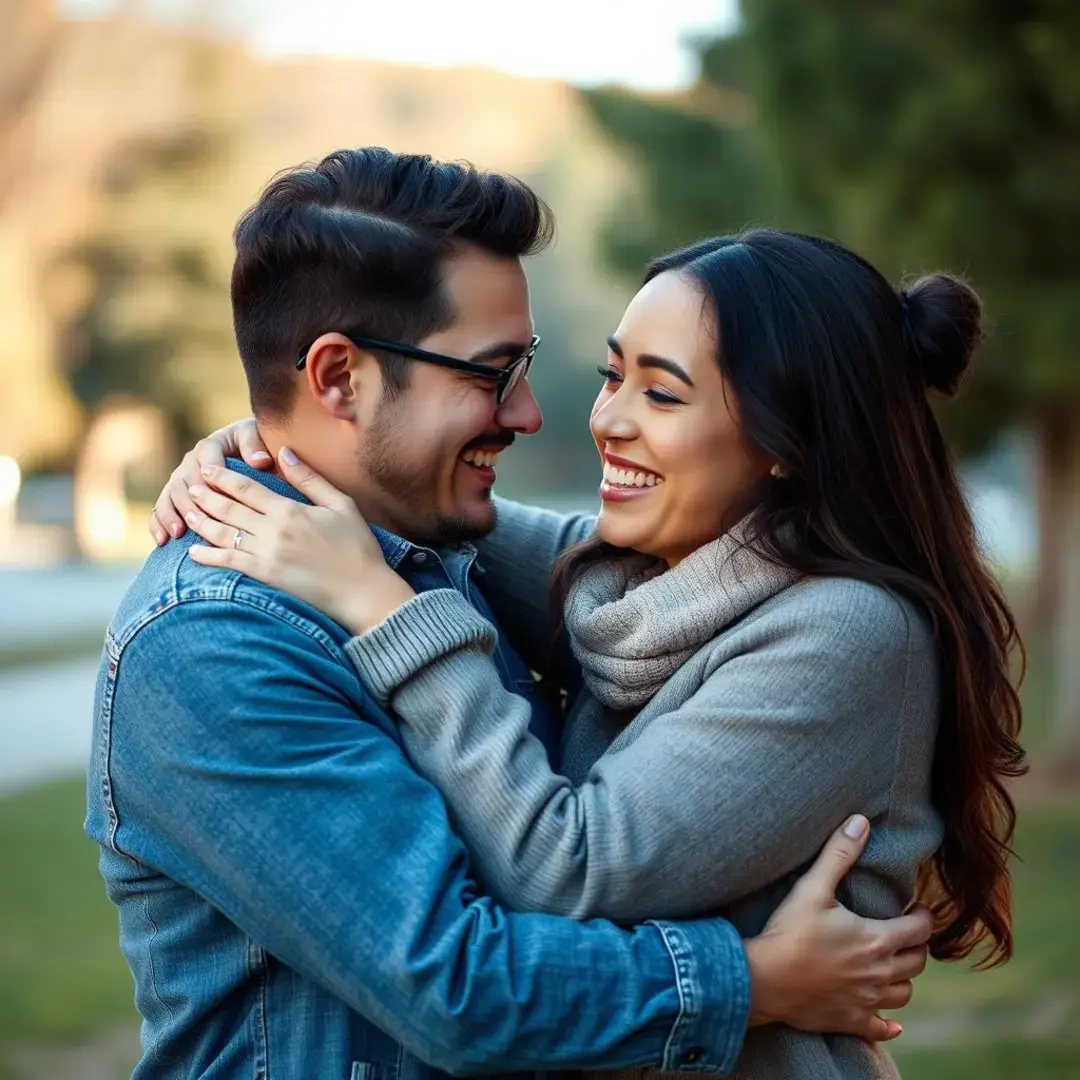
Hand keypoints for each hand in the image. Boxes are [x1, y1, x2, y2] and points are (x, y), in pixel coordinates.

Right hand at [149, 418, 269, 545]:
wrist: (243, 455)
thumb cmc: (252, 447)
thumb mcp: (254, 438)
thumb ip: (254, 444)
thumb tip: (260, 460)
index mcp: (210, 446)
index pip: (206, 458)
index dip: (210, 475)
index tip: (216, 491)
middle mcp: (190, 462)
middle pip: (184, 481)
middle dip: (189, 501)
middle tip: (198, 520)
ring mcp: (180, 479)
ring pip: (170, 496)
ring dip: (171, 515)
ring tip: (178, 533)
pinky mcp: (173, 496)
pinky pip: (161, 509)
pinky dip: (159, 524)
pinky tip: (162, 541)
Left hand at [184, 448, 415, 632]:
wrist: (364, 590)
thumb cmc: (357, 546)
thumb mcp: (341, 504)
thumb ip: (309, 478)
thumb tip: (285, 452)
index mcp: (290, 509)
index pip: (247, 488)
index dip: (223, 476)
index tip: (207, 468)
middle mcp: (274, 530)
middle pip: (229, 508)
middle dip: (206, 496)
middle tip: (189, 486)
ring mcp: (268, 554)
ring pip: (224, 534)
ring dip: (202, 522)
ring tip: (187, 512)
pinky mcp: (267, 576)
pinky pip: (230, 563)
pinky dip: (209, 557)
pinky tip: (194, 553)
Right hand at [744, 815, 930, 1041]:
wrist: (765, 979)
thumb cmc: (790, 932)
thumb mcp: (813, 887)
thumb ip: (839, 854)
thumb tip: (860, 822)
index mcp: (876, 940)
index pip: (919, 929)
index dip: (924, 917)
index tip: (920, 909)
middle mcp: (879, 973)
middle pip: (917, 962)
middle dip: (917, 946)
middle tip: (909, 935)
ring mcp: (867, 1000)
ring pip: (904, 994)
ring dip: (904, 980)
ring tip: (896, 968)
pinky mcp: (850, 1021)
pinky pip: (881, 1028)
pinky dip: (888, 1024)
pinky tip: (890, 1022)